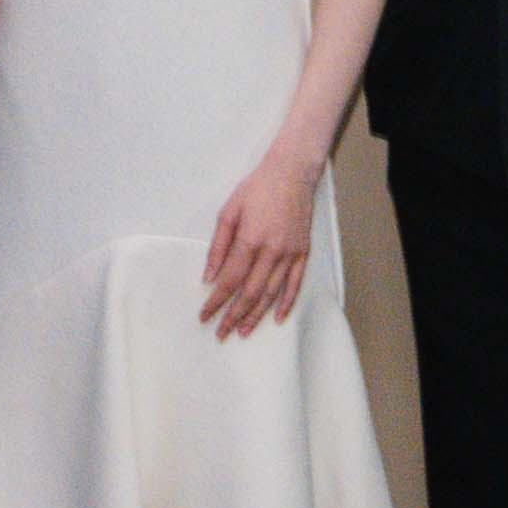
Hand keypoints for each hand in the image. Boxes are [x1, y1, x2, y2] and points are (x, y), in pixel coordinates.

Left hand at [199, 153, 319, 336]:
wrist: (291, 174)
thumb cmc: (255, 189)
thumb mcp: (228, 211)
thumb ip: (218, 246)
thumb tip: (210, 276)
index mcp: (250, 240)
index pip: (229, 280)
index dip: (216, 301)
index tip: (204, 315)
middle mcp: (272, 251)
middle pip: (250, 292)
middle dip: (233, 316)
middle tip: (221, 333)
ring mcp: (290, 254)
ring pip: (272, 293)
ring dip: (256, 315)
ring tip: (242, 331)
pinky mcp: (303, 253)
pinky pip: (295, 284)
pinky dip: (286, 303)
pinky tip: (277, 317)